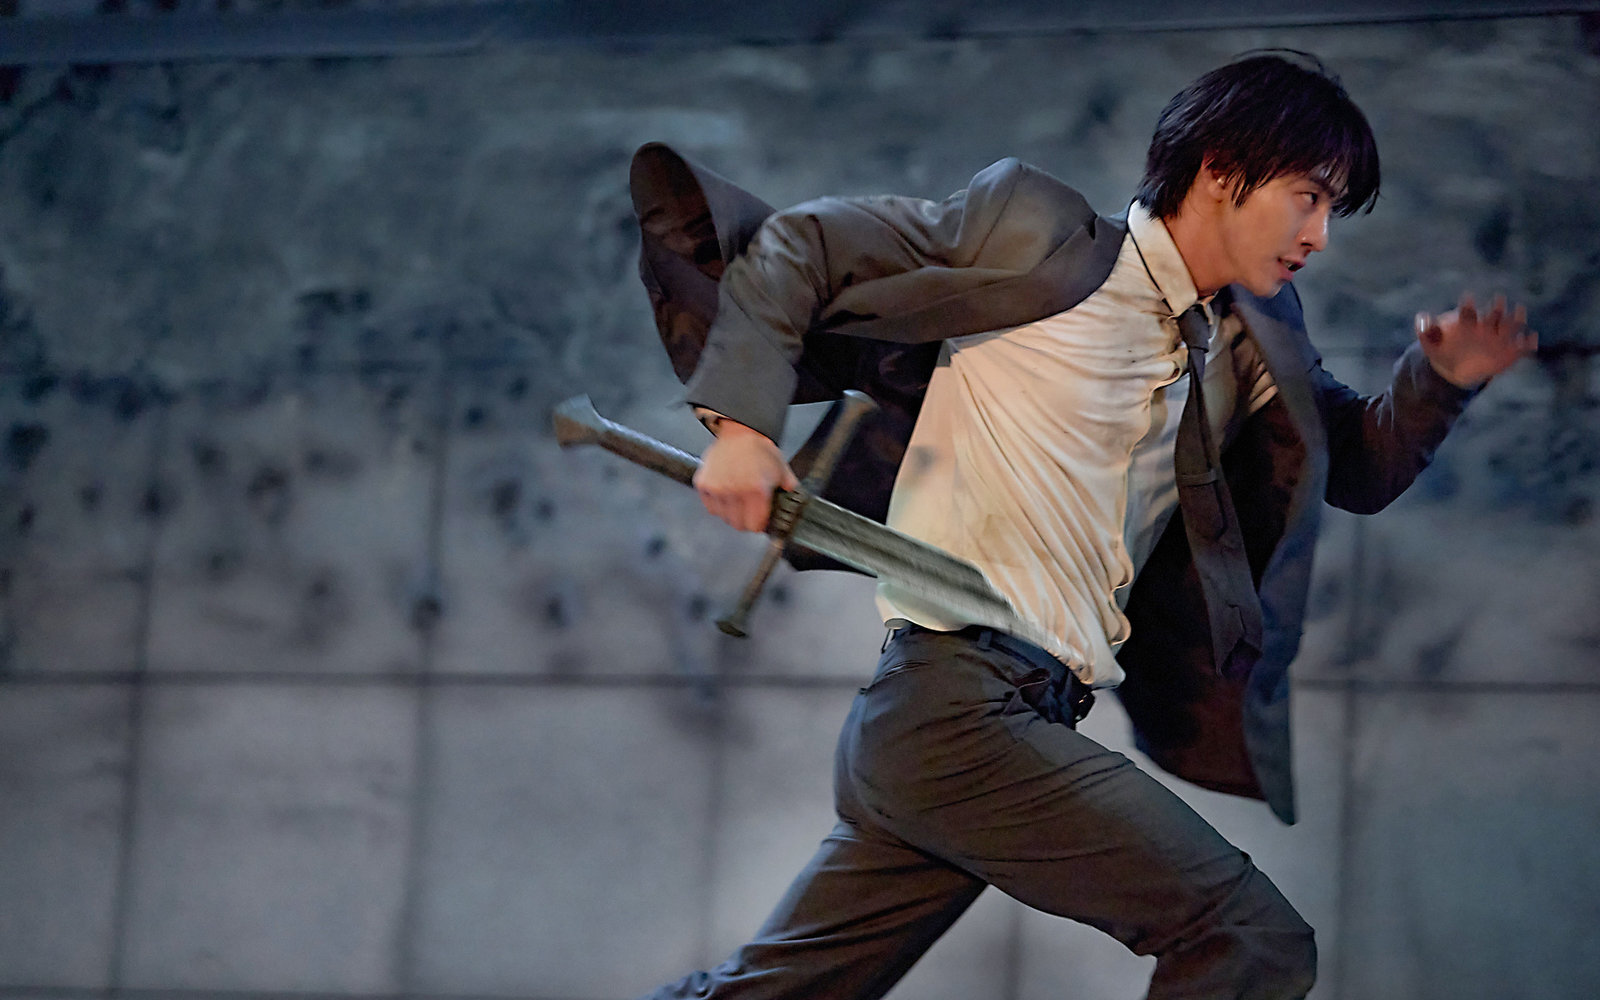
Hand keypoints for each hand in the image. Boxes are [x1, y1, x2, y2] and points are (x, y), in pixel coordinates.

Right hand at [693, 420, 798, 532]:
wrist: (739, 433)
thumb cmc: (759, 450)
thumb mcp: (781, 469)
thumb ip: (789, 489)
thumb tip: (793, 501)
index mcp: (756, 489)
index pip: (754, 526)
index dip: (759, 524)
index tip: (760, 519)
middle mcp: (734, 490)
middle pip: (738, 525)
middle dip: (745, 520)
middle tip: (749, 509)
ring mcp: (716, 488)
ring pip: (723, 517)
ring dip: (731, 512)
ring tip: (737, 498)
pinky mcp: (703, 484)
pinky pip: (710, 507)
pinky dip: (718, 504)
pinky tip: (726, 493)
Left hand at [1416, 293, 1537, 388]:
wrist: (1458, 368)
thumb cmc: (1444, 350)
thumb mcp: (1431, 344)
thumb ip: (1426, 331)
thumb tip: (1420, 317)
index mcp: (1467, 323)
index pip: (1467, 313)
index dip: (1467, 306)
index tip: (1466, 296)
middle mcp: (1486, 326)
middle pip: (1493, 314)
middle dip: (1496, 308)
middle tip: (1498, 300)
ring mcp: (1500, 338)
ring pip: (1511, 326)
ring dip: (1516, 319)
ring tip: (1520, 312)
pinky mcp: (1511, 352)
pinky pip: (1522, 347)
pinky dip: (1527, 343)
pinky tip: (1531, 340)